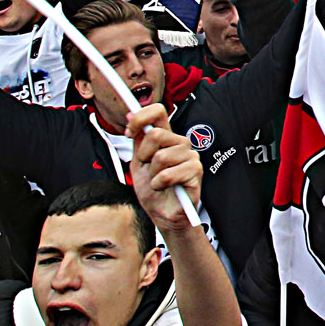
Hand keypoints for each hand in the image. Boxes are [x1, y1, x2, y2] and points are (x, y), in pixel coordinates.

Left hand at [127, 103, 201, 230]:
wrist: (162, 213)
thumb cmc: (153, 189)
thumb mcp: (137, 162)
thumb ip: (137, 139)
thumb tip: (130, 115)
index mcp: (167, 137)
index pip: (158, 112)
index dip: (140, 117)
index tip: (128, 131)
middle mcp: (180, 143)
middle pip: (156, 134)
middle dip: (144, 156)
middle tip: (148, 170)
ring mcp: (190, 155)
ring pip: (161, 156)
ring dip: (153, 174)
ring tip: (159, 181)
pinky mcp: (196, 171)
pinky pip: (168, 174)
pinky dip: (160, 184)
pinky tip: (165, 188)